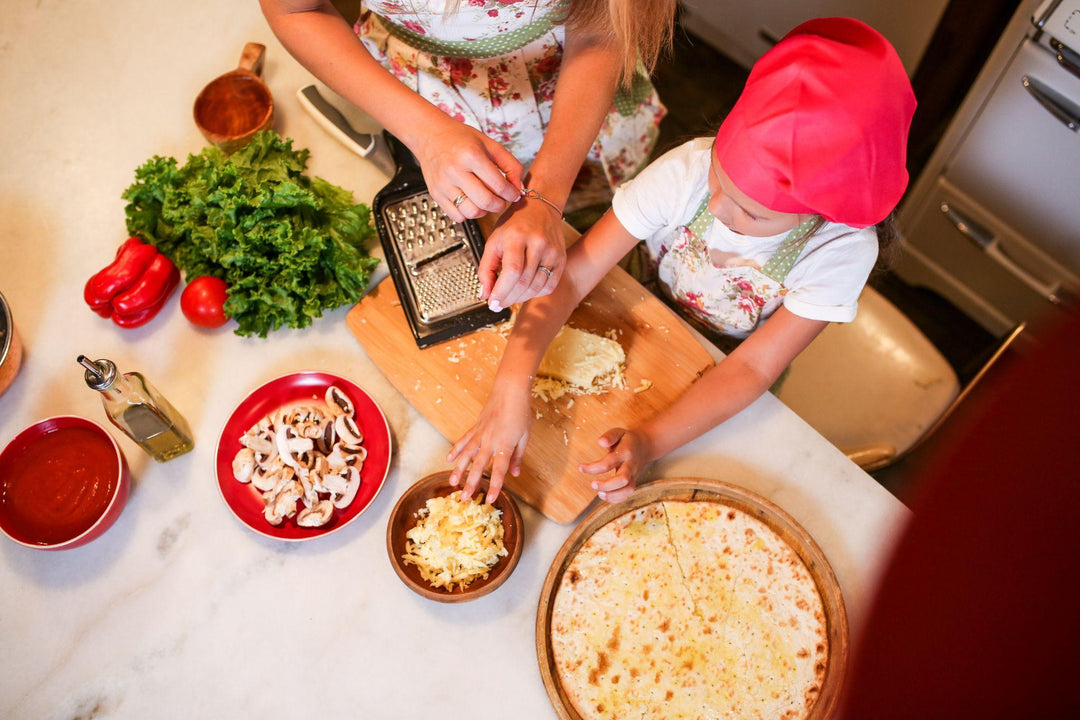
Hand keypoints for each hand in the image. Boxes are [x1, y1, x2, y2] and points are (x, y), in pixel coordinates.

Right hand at [412, 117, 523, 222]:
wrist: (431, 136)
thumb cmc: (461, 139)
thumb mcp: (490, 144)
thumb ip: (511, 165)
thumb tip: (519, 188)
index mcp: (471, 155)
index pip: (499, 185)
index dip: (511, 193)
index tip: (513, 194)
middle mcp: (455, 171)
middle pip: (486, 202)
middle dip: (500, 205)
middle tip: (501, 200)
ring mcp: (444, 184)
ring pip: (471, 212)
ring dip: (484, 211)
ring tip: (485, 201)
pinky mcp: (436, 194)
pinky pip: (457, 216)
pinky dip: (468, 214)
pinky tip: (471, 202)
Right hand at [446, 382, 533, 503]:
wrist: (509, 391)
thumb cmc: (520, 413)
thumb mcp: (525, 436)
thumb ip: (518, 456)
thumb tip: (516, 474)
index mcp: (505, 445)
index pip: (499, 470)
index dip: (495, 486)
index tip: (489, 499)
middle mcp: (490, 441)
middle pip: (479, 466)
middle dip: (471, 483)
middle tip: (464, 498)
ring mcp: (480, 434)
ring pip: (466, 455)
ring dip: (458, 470)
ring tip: (452, 482)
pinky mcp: (475, 428)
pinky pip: (464, 440)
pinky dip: (455, 449)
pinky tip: (448, 459)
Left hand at [478, 196, 565, 309]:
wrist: (540, 208)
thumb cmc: (514, 224)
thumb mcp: (494, 241)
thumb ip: (486, 268)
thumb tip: (484, 294)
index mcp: (518, 236)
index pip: (512, 271)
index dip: (501, 291)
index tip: (492, 303)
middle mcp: (538, 243)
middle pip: (524, 281)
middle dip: (508, 298)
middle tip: (498, 304)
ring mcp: (553, 251)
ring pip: (536, 286)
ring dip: (520, 298)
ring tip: (509, 298)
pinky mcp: (561, 259)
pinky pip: (549, 285)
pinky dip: (535, 294)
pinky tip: (524, 292)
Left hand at [578, 428, 654, 502]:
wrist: (645, 446)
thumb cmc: (626, 439)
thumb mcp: (619, 432)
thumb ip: (609, 436)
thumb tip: (600, 442)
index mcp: (625, 453)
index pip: (608, 463)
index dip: (593, 468)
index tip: (580, 467)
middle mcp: (630, 465)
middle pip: (622, 479)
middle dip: (606, 485)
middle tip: (592, 484)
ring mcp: (633, 475)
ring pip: (628, 489)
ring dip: (612, 495)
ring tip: (599, 493)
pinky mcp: (633, 482)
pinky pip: (627, 494)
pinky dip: (616, 498)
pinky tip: (604, 495)